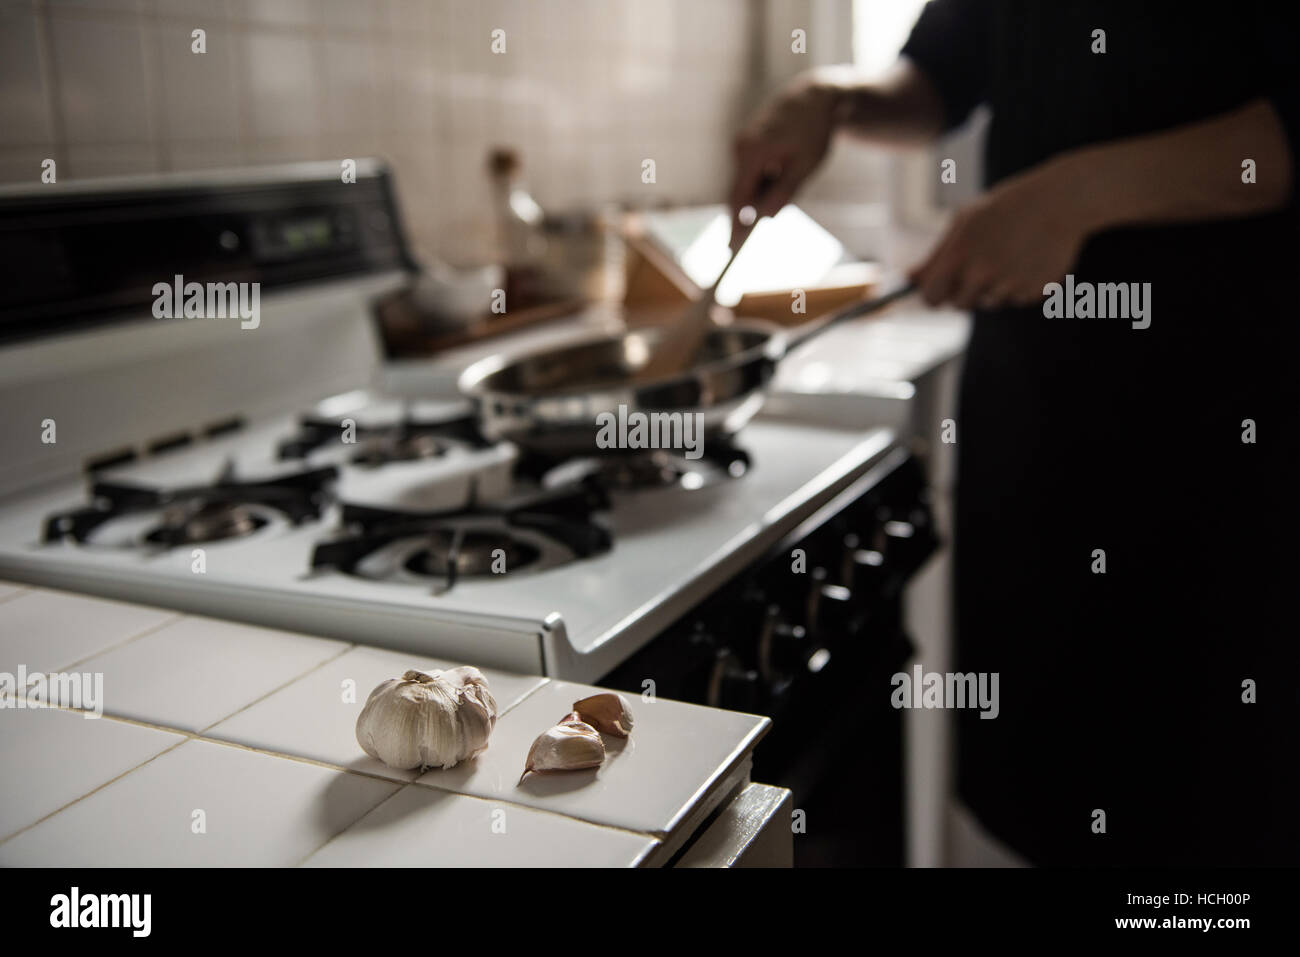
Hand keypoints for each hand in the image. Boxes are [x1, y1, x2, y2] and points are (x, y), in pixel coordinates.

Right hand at [729, 70, 844, 246]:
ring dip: (762, 192)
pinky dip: (764, 180)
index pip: (738, 198)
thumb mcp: (804, 166)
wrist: (813, 96)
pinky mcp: (748, 142)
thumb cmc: (813, 131)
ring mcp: (742, 143)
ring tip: (792, 171)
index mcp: (753, 153)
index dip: (735, 225)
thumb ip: (784, 193)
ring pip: (747, 181)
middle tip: (747, 239)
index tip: (732, 247)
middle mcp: (741, 147)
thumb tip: (765, 217)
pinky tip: (787, 165)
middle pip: (739, 191)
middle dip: (747, 214)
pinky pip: (751, 171)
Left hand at [908, 161, 1096, 309]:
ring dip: (994, 287)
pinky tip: (1030, 259)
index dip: (932, 295)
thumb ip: (936, 255)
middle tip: (980, 265)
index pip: (931, 297)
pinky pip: (1016, 299)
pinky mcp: (1034, 292)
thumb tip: (908, 280)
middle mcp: (983, 274)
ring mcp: (1010, 285)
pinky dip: (1020, 286)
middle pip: (959, 305)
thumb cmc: (1004, 208)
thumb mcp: (965, 222)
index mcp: (960, 255)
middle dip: (964, 291)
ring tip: (1009, 255)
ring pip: (990, 303)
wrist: (1060, 200)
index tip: (937, 291)